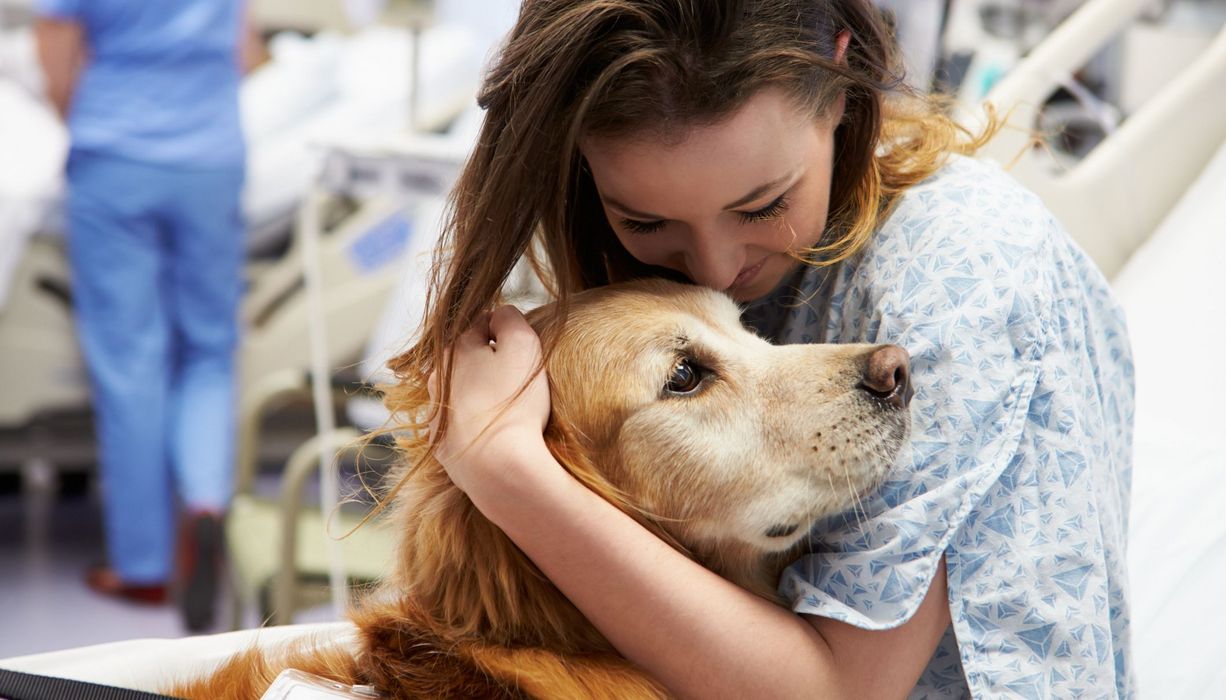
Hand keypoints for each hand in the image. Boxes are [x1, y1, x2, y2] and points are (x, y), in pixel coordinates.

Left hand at [428, 305, 551, 497]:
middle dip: (490, 363)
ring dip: (480, 394)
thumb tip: (500, 313)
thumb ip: (510, 319)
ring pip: (462, 393)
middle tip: (519, 379)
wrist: (497, 467)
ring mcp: (436, 415)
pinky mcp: (442, 447)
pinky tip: (496, 435)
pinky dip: (476, 426)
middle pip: (468, 360)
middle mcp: (437, 379)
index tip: (524, 348)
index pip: (482, 324)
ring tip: (509, 410)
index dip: (506, 332)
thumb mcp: (523, 345)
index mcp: (454, 350)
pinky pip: (461, 427)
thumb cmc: (513, 403)